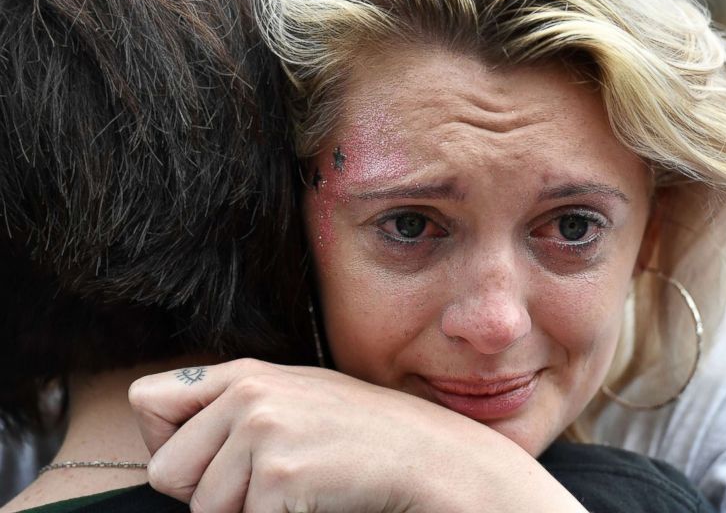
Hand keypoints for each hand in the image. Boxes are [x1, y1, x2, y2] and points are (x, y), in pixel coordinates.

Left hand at [129, 359, 585, 512]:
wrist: (430, 457)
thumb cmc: (362, 436)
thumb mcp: (295, 397)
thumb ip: (230, 401)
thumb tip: (155, 413)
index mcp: (245, 373)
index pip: (147, 402)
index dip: (174, 443)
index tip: (215, 456)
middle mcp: (247, 394)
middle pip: (168, 473)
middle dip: (210, 491)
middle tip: (272, 478)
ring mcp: (264, 433)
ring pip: (204, 510)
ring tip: (302, 486)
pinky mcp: (281, 477)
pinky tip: (317, 499)